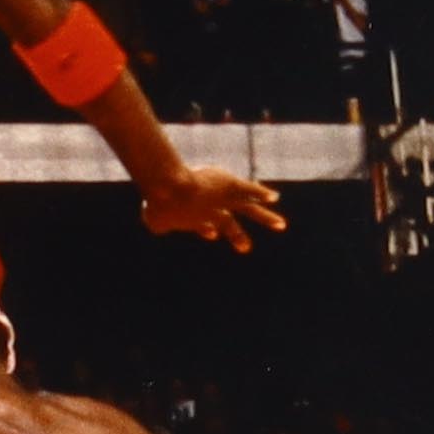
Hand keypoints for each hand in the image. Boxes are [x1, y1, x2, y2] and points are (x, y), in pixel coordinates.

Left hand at [140, 161, 284, 250]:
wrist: (171, 190)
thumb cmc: (158, 203)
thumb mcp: (152, 217)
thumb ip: (155, 223)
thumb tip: (155, 224)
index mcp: (196, 220)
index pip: (205, 226)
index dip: (207, 229)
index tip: (211, 234)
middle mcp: (213, 213)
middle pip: (228, 225)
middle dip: (236, 236)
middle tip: (245, 248)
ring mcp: (223, 200)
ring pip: (249, 210)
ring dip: (265, 218)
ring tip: (280, 225)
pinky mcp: (231, 185)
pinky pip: (249, 190)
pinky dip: (260, 193)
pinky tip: (273, 198)